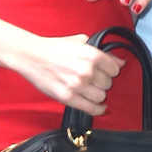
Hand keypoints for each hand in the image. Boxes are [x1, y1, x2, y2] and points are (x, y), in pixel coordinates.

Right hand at [8, 33, 124, 116]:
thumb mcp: (80, 42)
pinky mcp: (68, 98)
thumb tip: (120, 62)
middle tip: (94, 80)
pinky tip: (100, 107)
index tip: (106, 71)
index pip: (115, 69)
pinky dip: (98, 109)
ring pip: (101, 97)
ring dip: (98, 94)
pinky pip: (91, 108)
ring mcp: (77, 85)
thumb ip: (102, 52)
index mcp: (91, 54)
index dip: (111, 70)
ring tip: (91, 90)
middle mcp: (86, 70)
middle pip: (108, 84)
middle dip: (102, 82)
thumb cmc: (54, 48)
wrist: (31, 56)